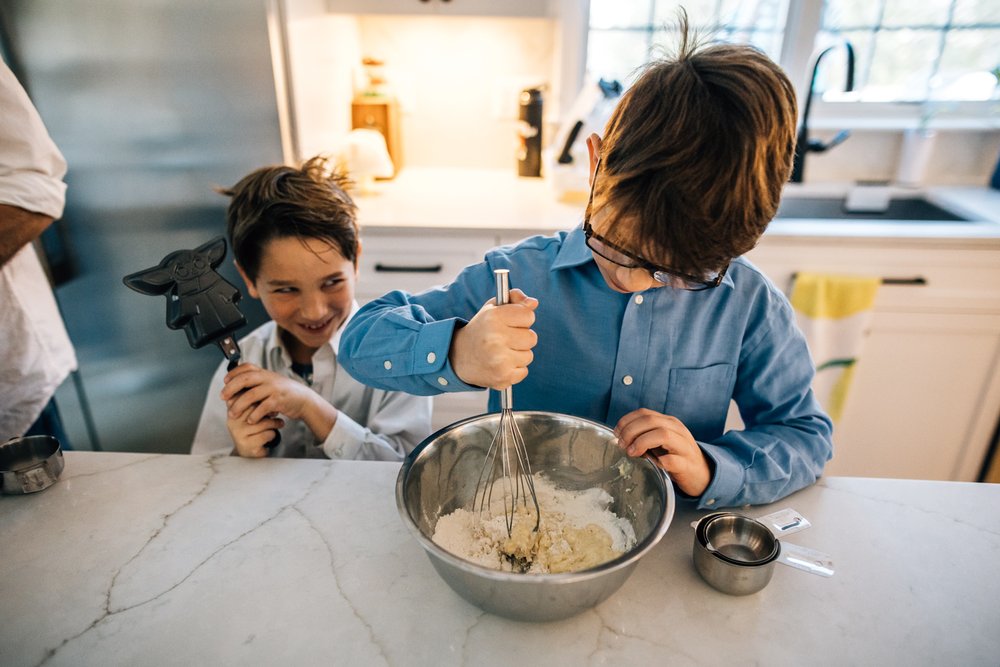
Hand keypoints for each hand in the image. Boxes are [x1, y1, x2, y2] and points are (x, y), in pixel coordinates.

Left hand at [222, 363, 336, 441]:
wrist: (304, 400)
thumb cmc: (285, 393)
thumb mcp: (271, 383)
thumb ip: (256, 383)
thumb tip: (235, 388)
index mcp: (265, 373)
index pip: (246, 367)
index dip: (233, 373)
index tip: (225, 381)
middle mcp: (268, 378)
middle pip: (245, 379)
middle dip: (231, 388)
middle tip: (223, 397)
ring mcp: (274, 388)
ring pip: (251, 395)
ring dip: (239, 406)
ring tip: (232, 414)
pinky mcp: (279, 400)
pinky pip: (263, 407)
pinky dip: (255, 414)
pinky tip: (251, 420)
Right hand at [227, 404, 283, 457]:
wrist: (248, 450)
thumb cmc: (251, 428)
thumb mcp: (249, 413)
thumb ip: (253, 400)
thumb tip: (264, 388)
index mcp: (232, 411)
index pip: (248, 399)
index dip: (261, 400)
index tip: (269, 401)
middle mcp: (233, 423)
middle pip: (256, 410)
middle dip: (269, 410)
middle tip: (276, 412)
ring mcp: (239, 435)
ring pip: (263, 423)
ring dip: (274, 423)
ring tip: (279, 423)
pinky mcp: (248, 446)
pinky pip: (266, 435)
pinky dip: (272, 434)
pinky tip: (272, 435)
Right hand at [449, 288, 537, 389]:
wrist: (458, 357)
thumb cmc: (481, 330)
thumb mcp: (493, 309)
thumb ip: (514, 300)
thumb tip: (533, 303)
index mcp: (493, 317)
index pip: (528, 315)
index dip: (522, 318)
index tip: (512, 322)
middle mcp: (495, 338)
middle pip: (531, 337)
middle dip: (521, 338)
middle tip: (505, 339)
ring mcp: (499, 359)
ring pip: (528, 356)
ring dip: (518, 355)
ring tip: (501, 352)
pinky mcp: (503, 376)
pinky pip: (523, 371)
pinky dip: (514, 370)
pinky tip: (500, 364)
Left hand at [615, 408, 711, 497]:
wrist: (701, 474)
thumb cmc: (676, 456)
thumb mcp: (660, 441)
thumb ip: (644, 436)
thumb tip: (622, 438)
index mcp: (669, 423)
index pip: (645, 413)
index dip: (627, 421)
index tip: (616, 433)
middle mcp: (677, 430)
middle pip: (651, 421)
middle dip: (631, 431)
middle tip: (622, 444)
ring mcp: (684, 447)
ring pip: (663, 434)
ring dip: (642, 442)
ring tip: (632, 453)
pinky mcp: (687, 465)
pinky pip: (673, 460)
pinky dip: (660, 461)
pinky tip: (655, 464)